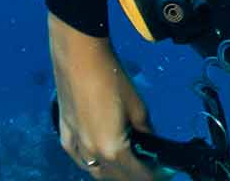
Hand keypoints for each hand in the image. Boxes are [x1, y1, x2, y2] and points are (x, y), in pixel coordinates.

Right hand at [48, 13, 165, 180]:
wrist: (79, 60)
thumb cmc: (112, 80)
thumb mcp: (138, 106)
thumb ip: (145, 130)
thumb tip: (151, 141)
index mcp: (112, 148)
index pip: (136, 173)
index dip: (153, 175)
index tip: (164, 174)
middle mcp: (91, 153)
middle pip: (115, 177)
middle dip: (135, 177)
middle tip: (151, 170)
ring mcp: (74, 146)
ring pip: (95, 171)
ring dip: (114, 173)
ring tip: (131, 167)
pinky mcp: (65, 135)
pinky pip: (79, 158)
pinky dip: (92, 164)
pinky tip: (100, 159)